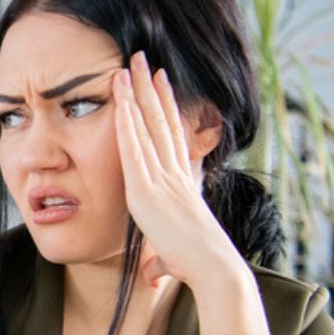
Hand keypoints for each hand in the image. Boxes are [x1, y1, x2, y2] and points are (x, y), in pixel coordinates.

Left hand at [113, 51, 241, 288]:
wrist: (214, 268)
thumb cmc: (197, 266)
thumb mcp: (171, 258)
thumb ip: (160, 262)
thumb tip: (154, 277)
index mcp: (181, 182)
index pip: (171, 134)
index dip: (165, 105)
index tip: (159, 80)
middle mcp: (174, 173)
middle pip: (160, 120)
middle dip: (149, 87)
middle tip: (142, 57)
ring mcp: (162, 178)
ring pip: (147, 127)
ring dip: (135, 95)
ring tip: (127, 65)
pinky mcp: (147, 190)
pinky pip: (134, 150)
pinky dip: (127, 124)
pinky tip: (120, 101)